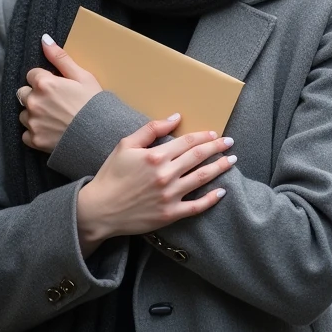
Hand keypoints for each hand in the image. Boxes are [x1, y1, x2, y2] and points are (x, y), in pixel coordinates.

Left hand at [17, 34, 102, 152]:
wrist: (101, 138)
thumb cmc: (94, 106)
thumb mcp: (82, 77)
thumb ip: (60, 58)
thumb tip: (44, 39)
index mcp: (44, 84)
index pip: (32, 75)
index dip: (44, 80)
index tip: (56, 87)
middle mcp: (33, 102)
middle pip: (23, 93)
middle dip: (35, 96)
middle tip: (54, 103)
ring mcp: (32, 122)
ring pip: (23, 114)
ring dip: (34, 114)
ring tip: (54, 118)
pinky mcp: (34, 140)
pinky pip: (26, 134)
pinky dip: (35, 132)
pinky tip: (51, 131)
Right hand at [75, 116, 235, 255]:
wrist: (100, 209)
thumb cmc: (111, 175)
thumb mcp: (125, 145)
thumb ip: (151, 129)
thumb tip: (175, 117)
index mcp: (156, 156)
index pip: (187, 142)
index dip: (203, 137)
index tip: (214, 134)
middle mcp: (166, 174)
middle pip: (199, 157)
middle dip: (217, 148)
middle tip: (230, 143)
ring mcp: (170, 195)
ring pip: (202, 178)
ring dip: (220, 168)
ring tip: (232, 161)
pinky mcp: (170, 214)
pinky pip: (197, 206)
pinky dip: (212, 199)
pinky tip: (222, 192)